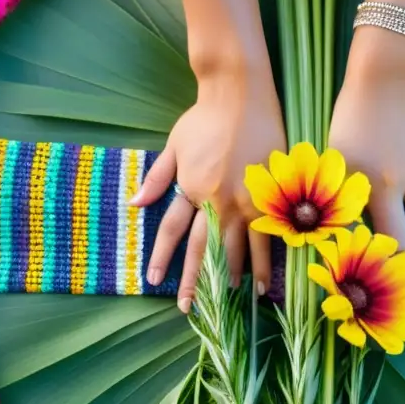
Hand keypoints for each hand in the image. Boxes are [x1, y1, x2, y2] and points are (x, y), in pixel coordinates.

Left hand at [131, 65, 285, 311]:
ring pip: (236, 249)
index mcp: (191, 188)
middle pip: (203, 250)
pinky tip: (262, 282)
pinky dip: (263, 262)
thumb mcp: (174, 145)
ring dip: (231, 278)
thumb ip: (157, 177)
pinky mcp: (270, 198)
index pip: (173, 231)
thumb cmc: (206, 116)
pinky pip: (266, 237)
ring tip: (229, 302)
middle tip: (188, 309)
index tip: (153, 279)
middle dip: (195, 281)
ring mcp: (246, 201)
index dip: (162, 256)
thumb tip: (134, 203)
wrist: (242, 95)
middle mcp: (216, 201)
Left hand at [329, 35, 404, 278]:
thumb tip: (327, 230)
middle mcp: (394, 187)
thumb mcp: (331, 159)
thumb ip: (333, 194)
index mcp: (365, 190)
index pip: (370, 235)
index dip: (376, 264)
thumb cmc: (347, 119)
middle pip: (404, 235)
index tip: (379, 289)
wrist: (381, 83)